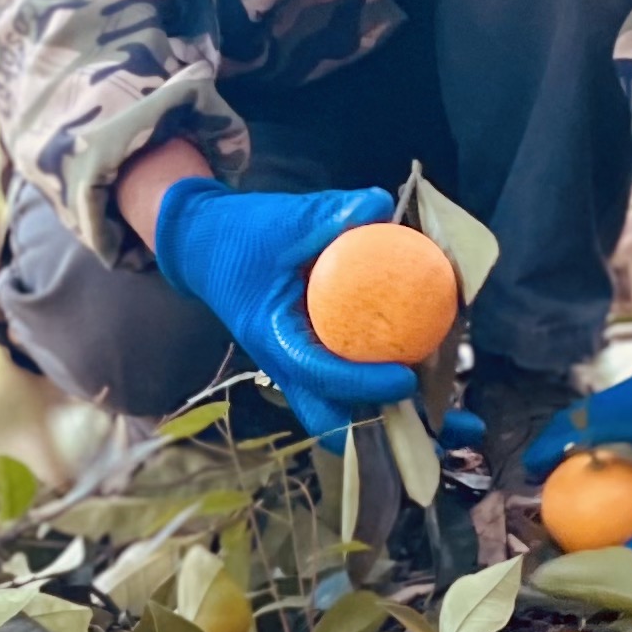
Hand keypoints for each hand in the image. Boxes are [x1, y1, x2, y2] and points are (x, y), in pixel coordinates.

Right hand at [150, 177, 416, 441]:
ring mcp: (294, 365)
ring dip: (376, 407)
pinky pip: (341, 383)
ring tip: (425, 392)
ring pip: (336, 410)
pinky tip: (406, 356)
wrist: (206, 245)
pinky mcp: (305, 356)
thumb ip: (331, 213)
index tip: (406, 378)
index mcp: (273, 336)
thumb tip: (379, 207)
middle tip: (422, 404)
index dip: (364, 384)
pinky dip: (371, 380)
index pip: (319, 374)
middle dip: (374, 424)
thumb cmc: (241, 235)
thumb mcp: (285, 219)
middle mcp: (283, 362)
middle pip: (328, 420)